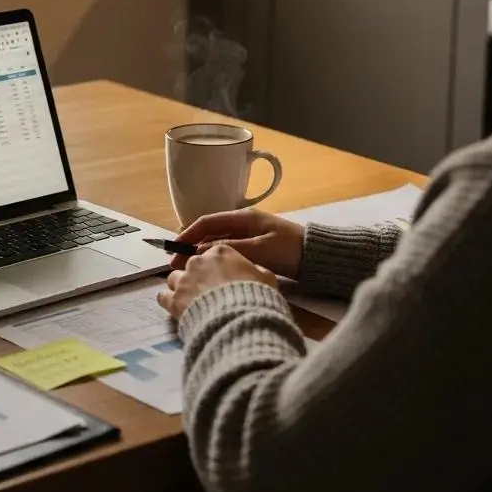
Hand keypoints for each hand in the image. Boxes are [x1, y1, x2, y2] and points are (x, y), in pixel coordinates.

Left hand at [157, 244, 277, 319]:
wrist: (240, 321)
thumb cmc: (256, 296)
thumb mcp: (267, 278)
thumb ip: (255, 270)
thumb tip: (252, 269)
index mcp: (221, 252)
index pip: (214, 253)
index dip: (217, 266)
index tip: (221, 277)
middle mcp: (198, 262)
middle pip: (192, 265)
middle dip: (198, 276)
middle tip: (208, 292)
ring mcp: (183, 280)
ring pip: (175, 278)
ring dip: (181, 287)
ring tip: (191, 301)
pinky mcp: (173, 300)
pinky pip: (163, 296)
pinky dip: (169, 301)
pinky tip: (177, 309)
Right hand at [171, 208, 304, 277]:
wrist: (319, 257)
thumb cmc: (290, 250)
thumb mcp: (258, 249)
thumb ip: (229, 249)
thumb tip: (199, 251)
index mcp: (243, 218)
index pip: (207, 222)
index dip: (187, 234)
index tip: (173, 249)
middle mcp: (243, 224)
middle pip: (210, 233)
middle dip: (191, 247)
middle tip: (176, 266)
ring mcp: (249, 236)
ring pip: (217, 244)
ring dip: (202, 255)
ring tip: (188, 272)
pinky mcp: (255, 249)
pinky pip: (228, 252)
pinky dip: (216, 260)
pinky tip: (209, 272)